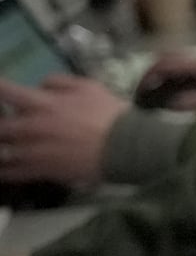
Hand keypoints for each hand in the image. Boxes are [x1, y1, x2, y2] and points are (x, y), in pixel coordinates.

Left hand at [0, 75, 128, 184]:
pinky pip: (11, 173)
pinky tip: (3, 170)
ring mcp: (33, 151)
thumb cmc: (108, 114)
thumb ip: (60, 82)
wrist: (123, 146)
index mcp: (42, 104)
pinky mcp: (40, 170)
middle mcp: (31, 127)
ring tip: (5, 148)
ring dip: (1, 149)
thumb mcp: (89, 87)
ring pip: (1, 152)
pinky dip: (4, 172)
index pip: (7, 92)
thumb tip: (40, 85)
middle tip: (4, 125)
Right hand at [136, 54, 195, 110]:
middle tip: (142, 93)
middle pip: (165, 59)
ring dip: (159, 75)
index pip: (166, 63)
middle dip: (150, 73)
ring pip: (172, 63)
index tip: (141, 91)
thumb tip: (170, 103)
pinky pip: (181, 70)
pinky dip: (170, 78)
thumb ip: (195, 101)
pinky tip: (169, 95)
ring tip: (151, 95)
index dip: (149, 75)